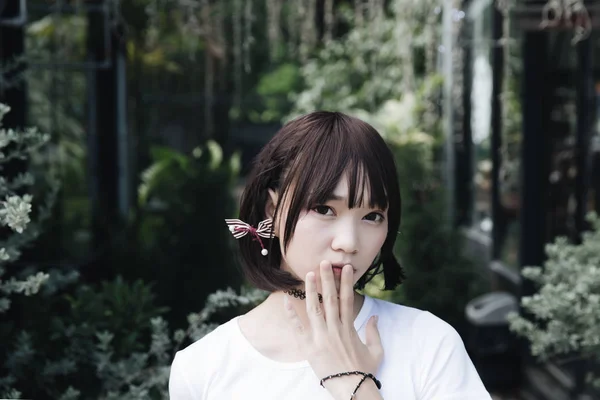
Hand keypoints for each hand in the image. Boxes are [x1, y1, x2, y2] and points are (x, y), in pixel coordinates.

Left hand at [283, 260, 382, 397]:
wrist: (352, 389)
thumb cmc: (364, 371)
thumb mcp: (376, 351)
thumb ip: (374, 332)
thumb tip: (375, 317)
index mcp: (350, 327)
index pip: (348, 299)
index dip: (346, 282)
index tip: (345, 268)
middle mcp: (335, 328)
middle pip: (330, 298)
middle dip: (327, 279)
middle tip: (323, 263)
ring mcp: (321, 337)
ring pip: (315, 308)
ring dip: (311, 290)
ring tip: (308, 274)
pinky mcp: (308, 347)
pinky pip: (297, 328)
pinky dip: (291, 314)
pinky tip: (285, 300)